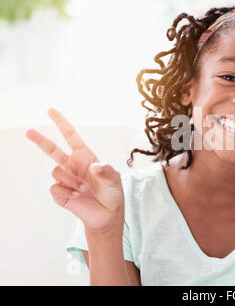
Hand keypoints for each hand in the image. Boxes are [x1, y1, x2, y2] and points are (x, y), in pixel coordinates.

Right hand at [25, 108, 124, 233]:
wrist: (107, 213)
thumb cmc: (112, 193)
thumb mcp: (115, 179)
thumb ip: (107, 171)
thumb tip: (94, 167)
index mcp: (85, 156)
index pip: (70, 136)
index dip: (61, 123)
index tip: (50, 110)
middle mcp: (72, 165)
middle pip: (51, 150)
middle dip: (39, 140)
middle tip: (28, 131)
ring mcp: (65, 178)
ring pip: (56, 171)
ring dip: (71, 180)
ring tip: (85, 190)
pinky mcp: (60, 193)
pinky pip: (55, 188)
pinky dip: (67, 192)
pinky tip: (77, 197)